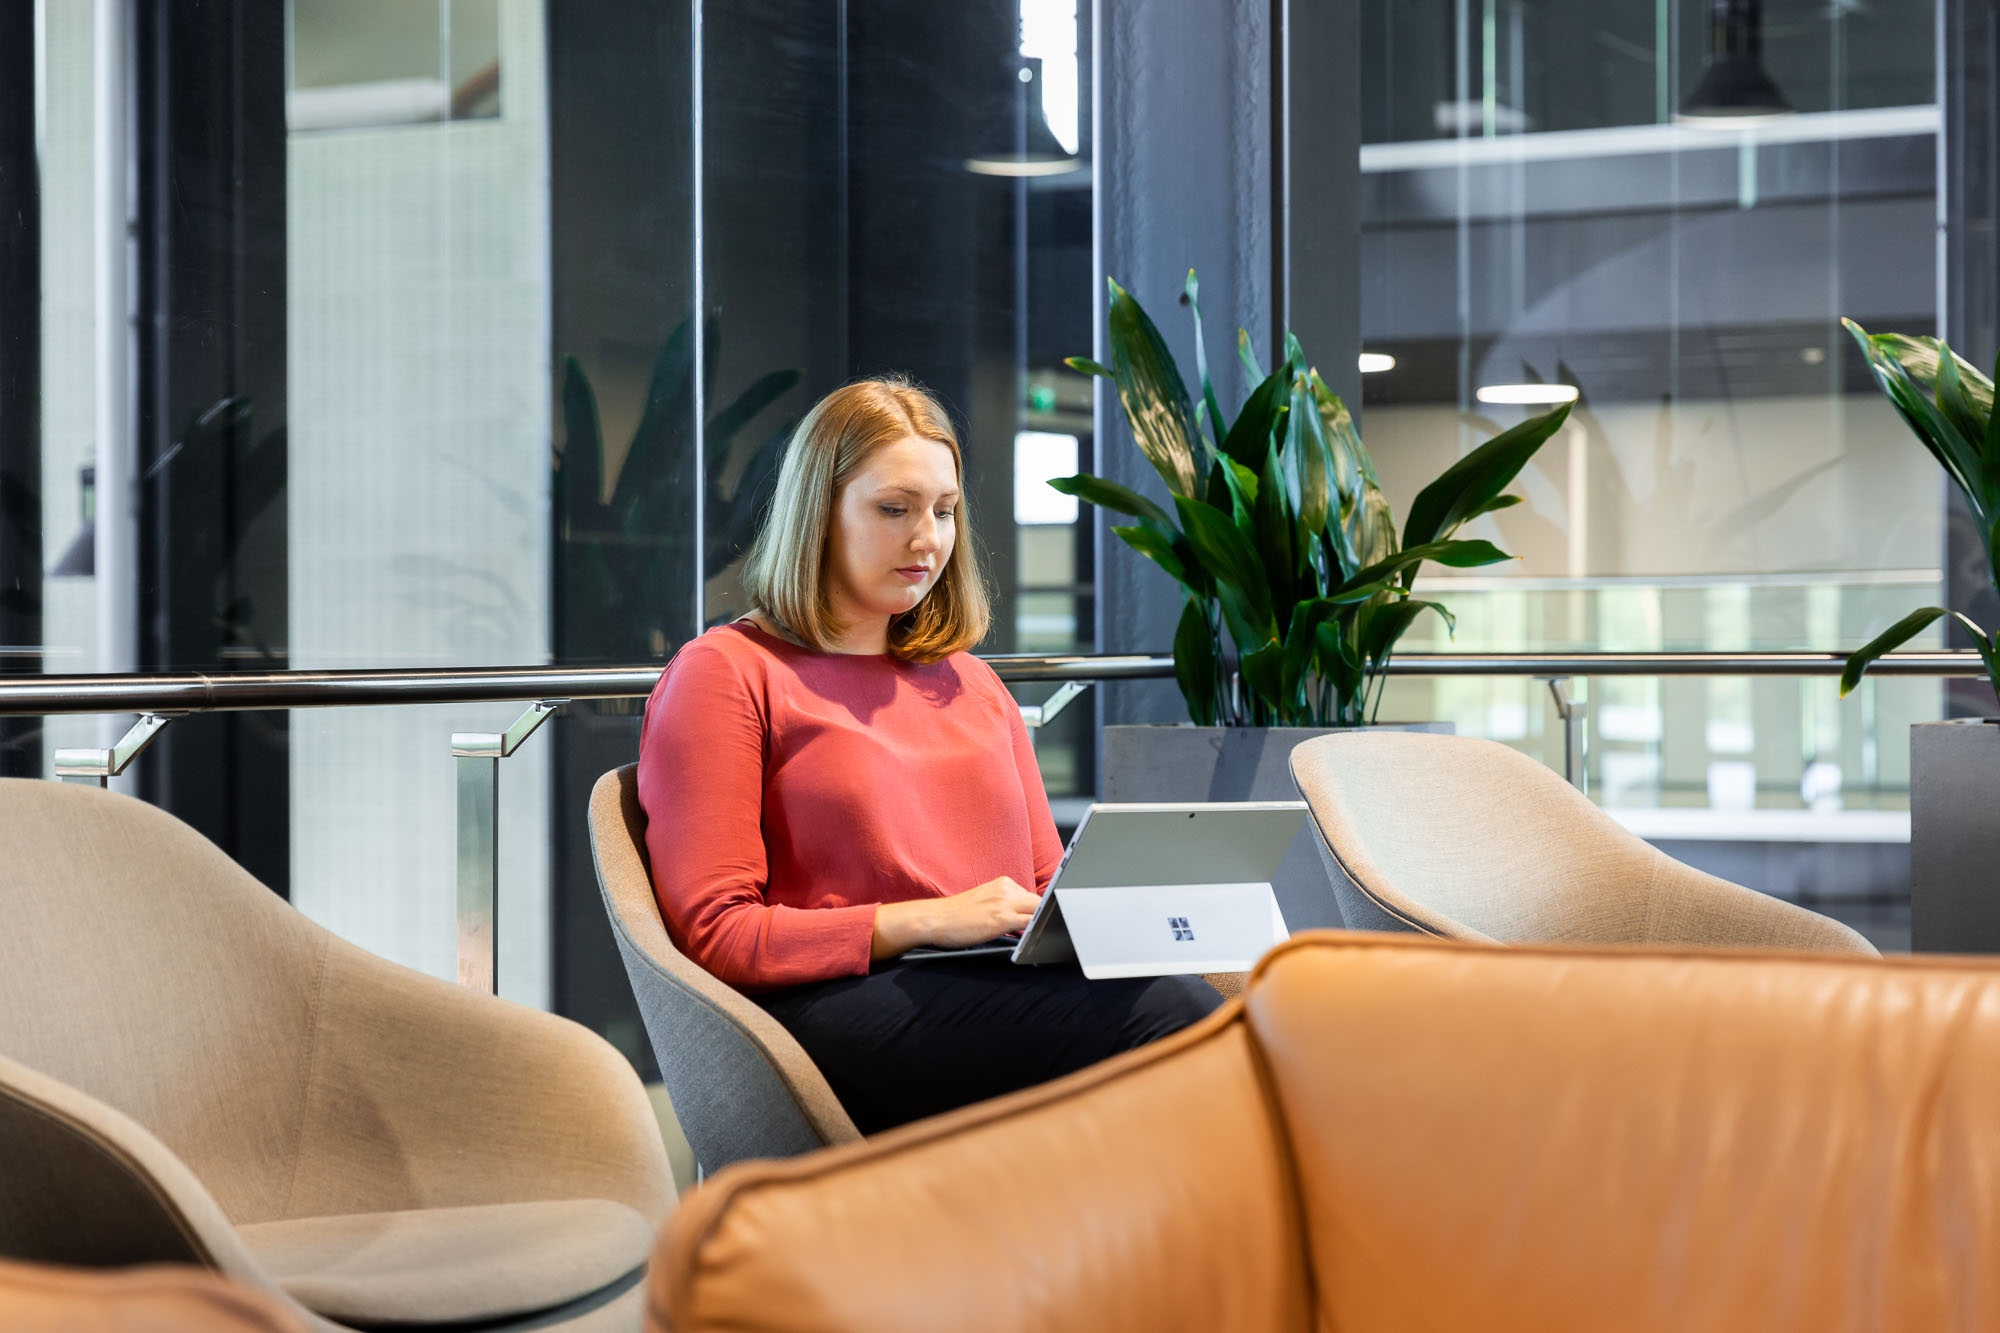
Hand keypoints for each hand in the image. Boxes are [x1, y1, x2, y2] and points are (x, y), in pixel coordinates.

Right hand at [870, 876, 1041, 958]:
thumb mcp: (985, 902)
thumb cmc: (957, 916)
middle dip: (1047, 917)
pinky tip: (1038, 939)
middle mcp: (1006, 888)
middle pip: (1040, 903)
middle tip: (1051, 931)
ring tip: (1047, 936)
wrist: (934, 919)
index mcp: (1003, 883)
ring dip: (1044, 924)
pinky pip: (1029, 923)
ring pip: (1038, 911)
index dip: (1044, 911)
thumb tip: (1027, 919)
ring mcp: (1004, 902)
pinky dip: (1037, 930)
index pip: (1034, 897)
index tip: (1051, 920)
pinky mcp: (1001, 918)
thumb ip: (1006, 905)